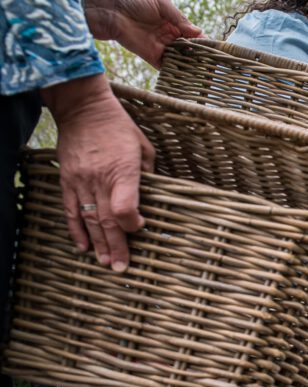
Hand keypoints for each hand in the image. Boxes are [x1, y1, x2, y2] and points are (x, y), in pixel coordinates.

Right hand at [42, 75, 154, 270]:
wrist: (83, 109)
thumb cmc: (120, 128)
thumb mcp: (144, 148)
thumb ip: (148, 175)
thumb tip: (151, 199)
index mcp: (122, 171)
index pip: (124, 207)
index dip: (132, 223)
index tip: (139, 228)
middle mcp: (99, 179)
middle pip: (107, 220)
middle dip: (116, 246)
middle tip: (121, 268)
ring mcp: (81, 181)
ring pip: (89, 219)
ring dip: (98, 244)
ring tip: (106, 262)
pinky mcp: (67, 180)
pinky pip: (71, 210)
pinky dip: (77, 230)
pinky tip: (83, 246)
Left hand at [84, 0, 202, 67]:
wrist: (108, 7)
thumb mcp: (161, 4)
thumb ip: (179, 19)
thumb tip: (199, 32)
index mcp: (172, 21)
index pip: (193, 34)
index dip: (203, 41)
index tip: (215, 49)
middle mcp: (168, 35)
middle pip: (188, 48)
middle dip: (200, 55)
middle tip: (213, 64)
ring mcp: (160, 46)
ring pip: (180, 58)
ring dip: (190, 64)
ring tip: (205, 72)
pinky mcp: (150, 56)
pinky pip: (166, 66)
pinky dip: (176, 71)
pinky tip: (188, 76)